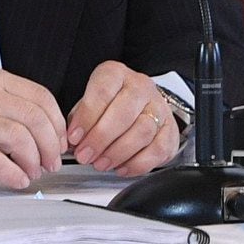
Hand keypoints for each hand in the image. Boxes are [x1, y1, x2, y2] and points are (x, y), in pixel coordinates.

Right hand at [0, 66, 66, 186]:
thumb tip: (47, 129)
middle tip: (52, 161)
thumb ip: (10, 104)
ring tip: (32, 171)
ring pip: (21, 138)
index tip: (60, 139)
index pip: (41, 96)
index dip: (57, 122)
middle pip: (36, 118)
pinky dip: (14, 174)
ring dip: (34, 160)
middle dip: (51, 145)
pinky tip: (17, 179)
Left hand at [67, 61, 185, 175]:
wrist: (140, 105)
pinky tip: (122, 168)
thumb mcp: (90, 103)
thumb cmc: (109, 104)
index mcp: (116, 74)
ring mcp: (159, 108)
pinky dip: (138, 163)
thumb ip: (80, 119)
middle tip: (85, 155)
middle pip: (123, 113)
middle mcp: (140, 87)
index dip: (87, 117)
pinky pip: (157, 149)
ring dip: (118, 153)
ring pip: (142, 131)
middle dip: (101, 139)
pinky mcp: (170, 130)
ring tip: (101, 163)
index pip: (103, 92)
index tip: (74, 137)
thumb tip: (72, 142)